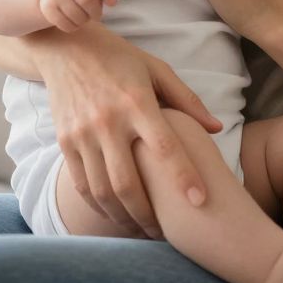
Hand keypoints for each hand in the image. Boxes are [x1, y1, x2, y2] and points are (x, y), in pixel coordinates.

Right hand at [33, 26, 221, 238]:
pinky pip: (81, 184)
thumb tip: (217, 129)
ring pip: (102, 190)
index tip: (201, 202)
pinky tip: (115, 215)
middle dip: (147, 216)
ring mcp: (82, 133)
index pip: (164, 147)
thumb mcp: (156, 70)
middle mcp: (107, 121)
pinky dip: (99, 205)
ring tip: (141, 231)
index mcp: (137, 102)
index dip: (184, 176)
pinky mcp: (65, 141)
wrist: (65, 47)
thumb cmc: (119, 58)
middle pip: (127, 182)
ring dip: (123, 217)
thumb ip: (187, 101)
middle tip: (164, 235)